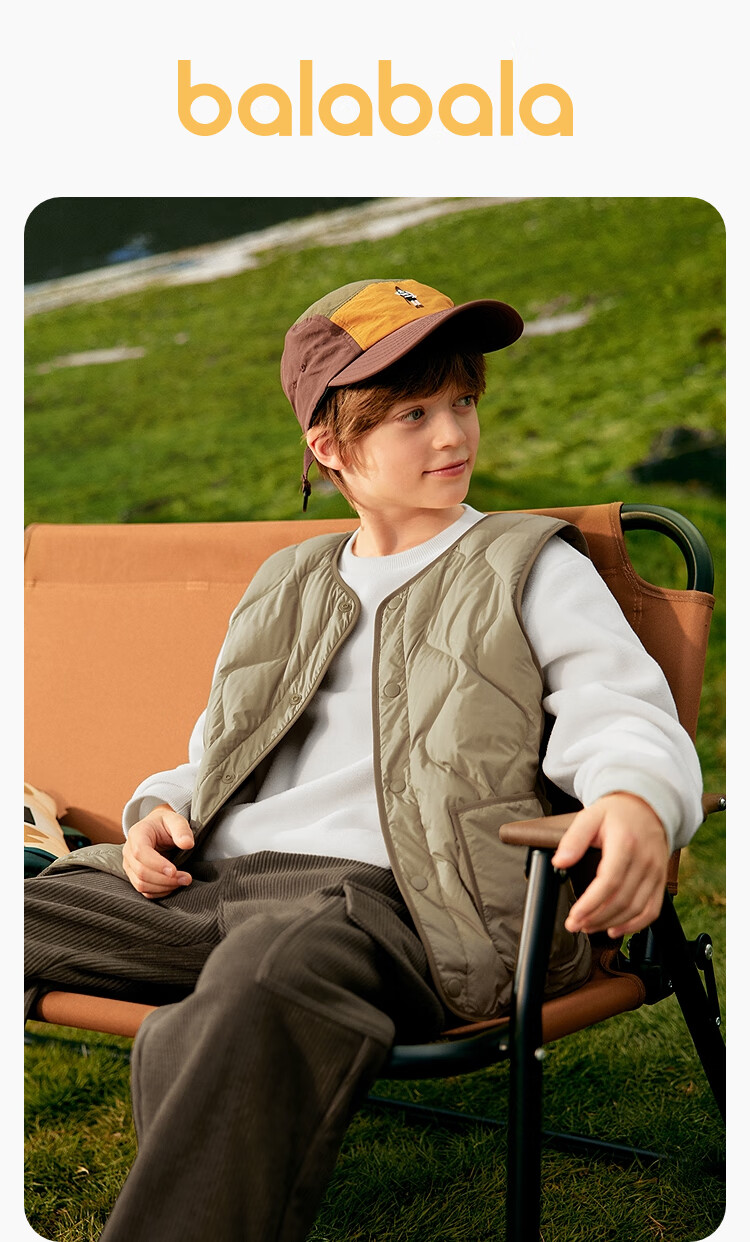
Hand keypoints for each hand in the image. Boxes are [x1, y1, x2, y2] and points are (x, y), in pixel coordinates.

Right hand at [122, 804, 193, 897]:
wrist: (157, 829)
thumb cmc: (166, 824)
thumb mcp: (175, 820)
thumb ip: (181, 830)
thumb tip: (187, 844)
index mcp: (137, 834)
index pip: (140, 852)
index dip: (157, 864)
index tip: (174, 870)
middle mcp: (129, 851)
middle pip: (141, 872)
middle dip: (165, 879)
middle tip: (186, 878)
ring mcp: (130, 865)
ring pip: (141, 884)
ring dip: (164, 887)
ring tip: (182, 881)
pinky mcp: (134, 876)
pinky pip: (143, 890)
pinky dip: (159, 892)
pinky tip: (173, 886)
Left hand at [551, 793, 668, 937]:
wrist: (647, 807)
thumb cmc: (617, 813)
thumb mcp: (590, 816)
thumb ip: (574, 839)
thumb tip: (560, 861)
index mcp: (625, 843)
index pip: (609, 882)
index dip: (591, 903)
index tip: (574, 915)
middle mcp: (644, 860)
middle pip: (622, 900)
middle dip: (596, 918)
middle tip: (575, 925)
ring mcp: (655, 872)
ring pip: (636, 909)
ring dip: (611, 923)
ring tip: (589, 926)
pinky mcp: (660, 880)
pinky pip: (652, 910)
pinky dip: (635, 925)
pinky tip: (615, 929)